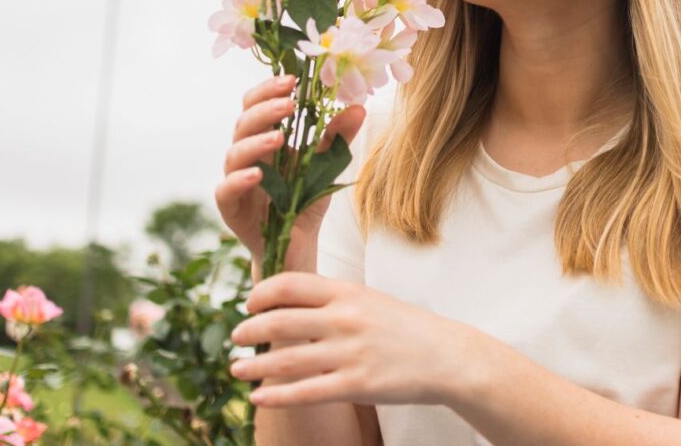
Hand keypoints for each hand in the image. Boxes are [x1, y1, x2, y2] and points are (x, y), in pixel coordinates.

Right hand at [213, 75, 366, 271]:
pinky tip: (258, 175)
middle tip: (290, 103)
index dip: (269, 89)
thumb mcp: (326, 164)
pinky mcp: (231, 208)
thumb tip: (359, 106)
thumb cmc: (305, 199)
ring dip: (255, 141)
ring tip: (279, 137)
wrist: (296, 246)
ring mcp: (235, 180)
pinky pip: (225, 190)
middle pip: (244, 122)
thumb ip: (337, 136)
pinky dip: (238, 180)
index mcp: (265, 136)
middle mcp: (247, 154)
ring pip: (233, 153)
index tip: (293, 79)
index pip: (257, 104)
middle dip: (265, 109)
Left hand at [227, 271, 470, 407]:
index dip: (262, 293)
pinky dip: (277, 395)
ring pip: (287, 359)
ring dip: (255, 365)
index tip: (248, 303)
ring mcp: (350, 352)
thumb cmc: (402, 326)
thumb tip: (290, 302)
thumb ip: (331, 299)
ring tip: (235, 368)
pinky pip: (307, 392)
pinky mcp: (357, 384)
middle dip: (249, 329)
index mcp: (345, 291)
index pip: (291, 284)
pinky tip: (258, 396)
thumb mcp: (366, 299)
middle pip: (281, 321)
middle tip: (235, 336)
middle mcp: (344, 318)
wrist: (445, 355)